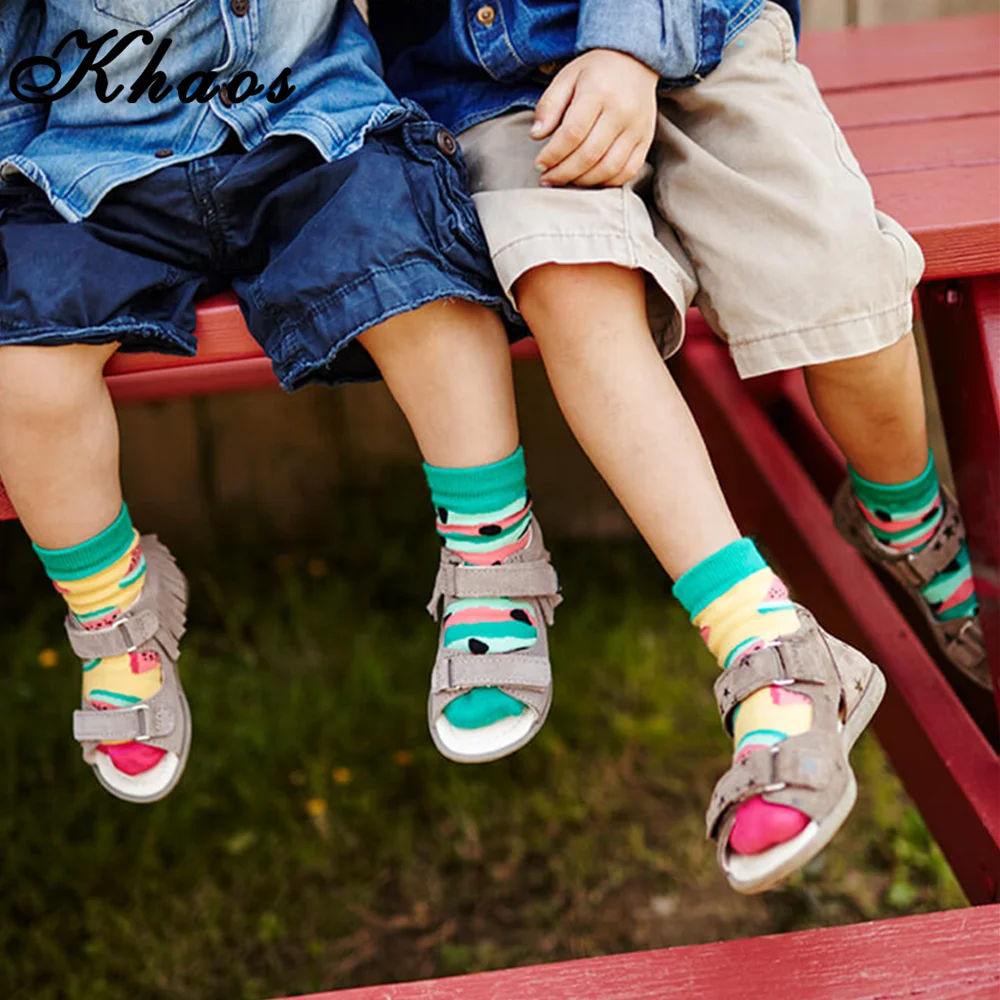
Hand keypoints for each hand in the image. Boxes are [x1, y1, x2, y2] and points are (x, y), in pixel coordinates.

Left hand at [531, 49, 658, 187]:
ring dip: (582, 181)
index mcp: (598, 92)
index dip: (553, 154)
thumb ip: (549, 105)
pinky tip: (589, 179)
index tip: (539, 164)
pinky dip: (606, 182)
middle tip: (547, 178)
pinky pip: (627, 172)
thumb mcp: (567, 77)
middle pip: (589, 155)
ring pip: (608, 168)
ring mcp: (637, 128)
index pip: (572, 134)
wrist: (635, 61)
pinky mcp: (646, 140)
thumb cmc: (595, 72)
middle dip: (563, 173)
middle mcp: (621, 112)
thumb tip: (536, 135)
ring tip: (565, 181)